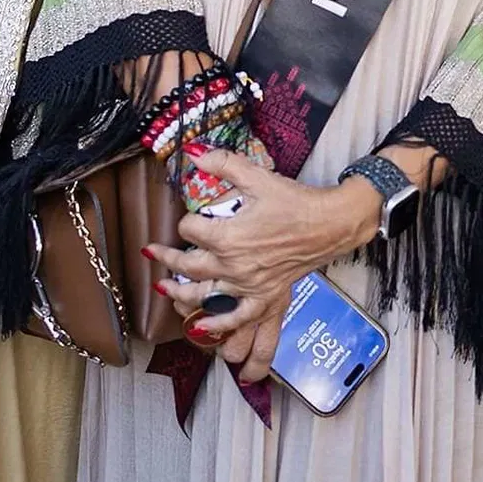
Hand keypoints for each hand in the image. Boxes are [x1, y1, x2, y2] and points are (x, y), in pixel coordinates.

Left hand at [143, 148, 379, 378]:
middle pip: (187, 266)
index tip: (191, 217)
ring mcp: (248, 285)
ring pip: (203, 295)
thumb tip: (195, 153)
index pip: (190, 231)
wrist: (329, 224)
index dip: (186, 221)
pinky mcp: (264, 296)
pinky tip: (200, 328)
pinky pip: (236, 318)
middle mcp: (233, 265)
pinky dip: (217, 325)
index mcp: (228, 236)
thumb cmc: (295, 201)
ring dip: (179, 293)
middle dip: (167, 257)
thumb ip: (224, 163)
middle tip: (153, 251)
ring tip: (163, 286)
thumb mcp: (258, 177)